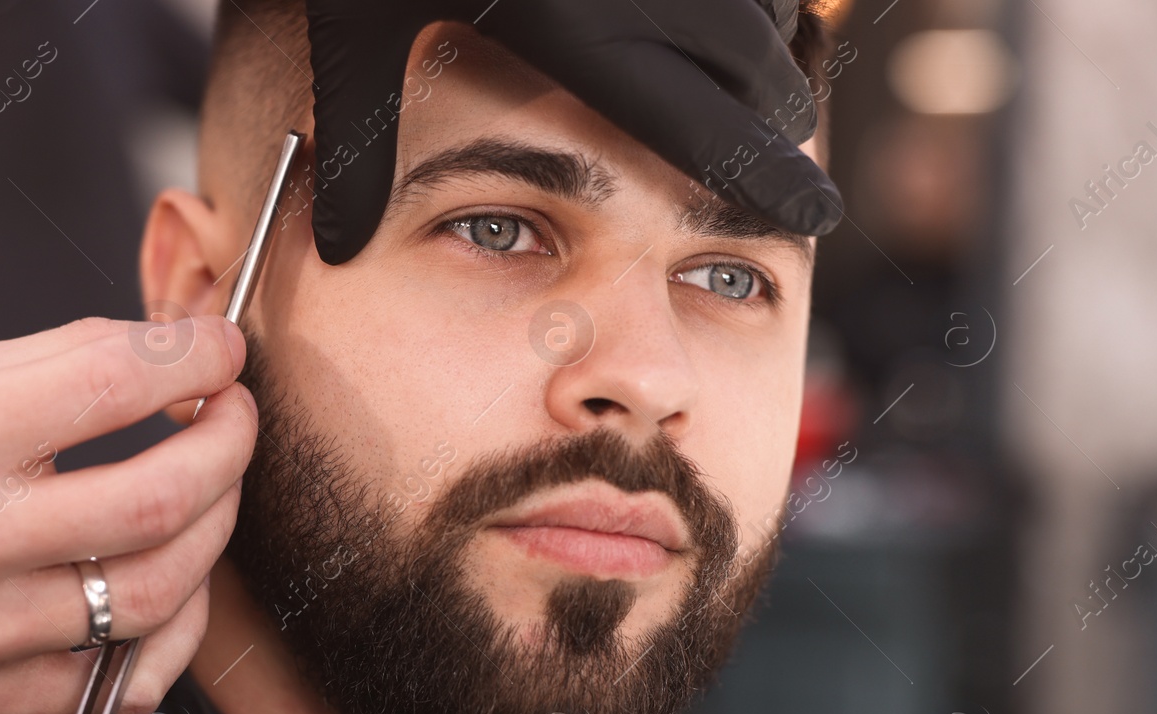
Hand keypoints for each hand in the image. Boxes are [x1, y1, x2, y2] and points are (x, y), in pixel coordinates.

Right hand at [0, 315, 254, 713]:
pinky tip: (174, 574)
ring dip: (215, 529)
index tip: (220, 350)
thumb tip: (175, 347)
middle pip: (158, 501)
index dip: (195, 359)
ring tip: (211, 487)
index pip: (108, 388)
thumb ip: (54, 361)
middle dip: (229, 445)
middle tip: (234, 415)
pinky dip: (179, 623)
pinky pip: (132, 677)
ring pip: (160, 594)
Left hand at [304, 0, 841, 263]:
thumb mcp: (358, 49)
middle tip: (782, 170)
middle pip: (750, 78)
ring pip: (760, 21)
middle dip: (770, 133)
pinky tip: (730, 29)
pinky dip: (756, 9)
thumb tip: (339, 247)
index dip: (771, 182)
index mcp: (582, 42)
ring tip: (767, 107)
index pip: (704, 133)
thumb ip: (360, 146)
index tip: (817, 218)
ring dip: (768, 67)